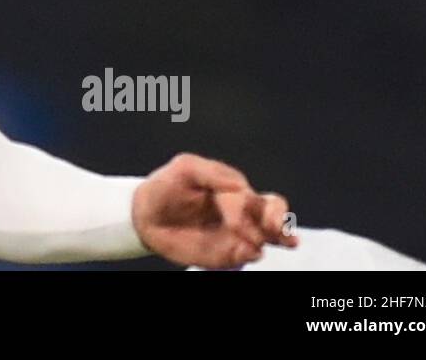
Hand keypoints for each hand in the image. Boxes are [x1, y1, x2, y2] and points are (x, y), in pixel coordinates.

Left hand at [131, 153, 296, 268]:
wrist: (146, 215)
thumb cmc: (167, 186)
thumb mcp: (185, 168)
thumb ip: (213, 172)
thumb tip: (241, 186)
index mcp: (234, 189)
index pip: (251, 198)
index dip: (245, 210)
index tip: (231, 221)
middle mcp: (242, 211)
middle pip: (275, 214)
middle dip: (280, 223)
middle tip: (276, 231)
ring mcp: (236, 234)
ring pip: (268, 237)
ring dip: (272, 240)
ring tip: (261, 244)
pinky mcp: (226, 254)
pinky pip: (245, 256)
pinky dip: (248, 255)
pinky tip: (244, 253)